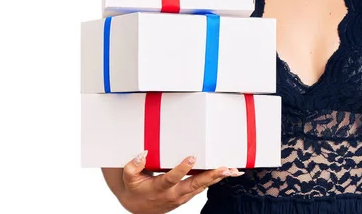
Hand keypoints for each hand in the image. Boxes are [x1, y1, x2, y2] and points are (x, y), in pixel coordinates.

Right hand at [118, 151, 242, 213]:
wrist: (138, 207)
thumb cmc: (135, 189)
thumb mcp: (129, 178)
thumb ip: (133, 166)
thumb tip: (143, 153)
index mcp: (159, 188)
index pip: (172, 178)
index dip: (182, 168)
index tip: (192, 156)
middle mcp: (173, 194)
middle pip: (194, 185)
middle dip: (210, 176)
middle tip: (225, 168)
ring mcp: (182, 196)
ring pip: (202, 186)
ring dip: (217, 178)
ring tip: (232, 169)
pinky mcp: (187, 195)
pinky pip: (203, 187)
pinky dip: (215, 180)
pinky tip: (227, 173)